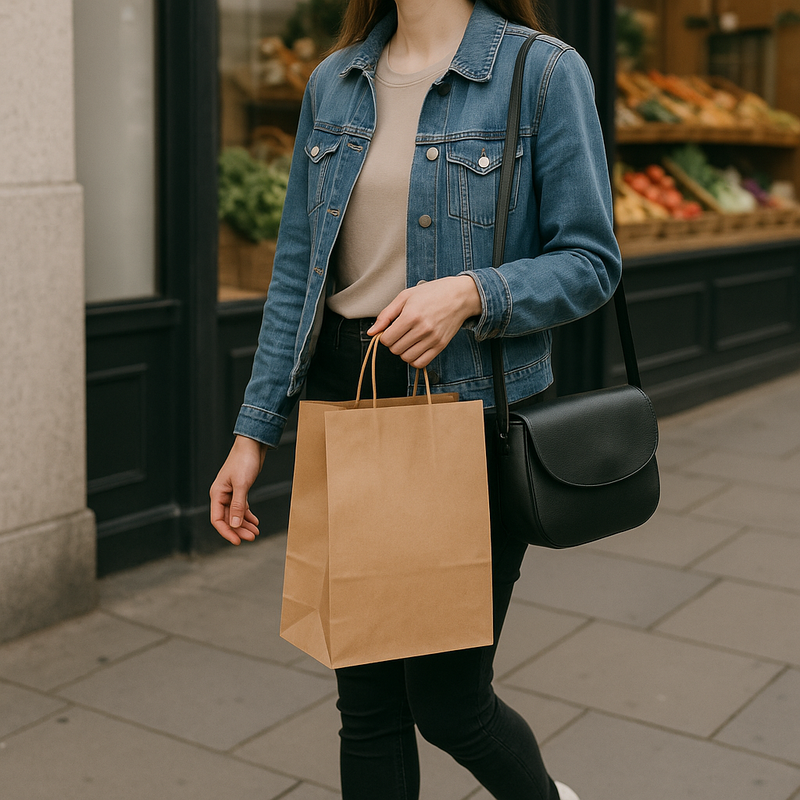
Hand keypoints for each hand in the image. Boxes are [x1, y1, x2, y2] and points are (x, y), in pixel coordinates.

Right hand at [209, 435, 267, 544]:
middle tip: (252, 537)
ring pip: (235, 514)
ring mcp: (231, 493)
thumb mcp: (242, 485)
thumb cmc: (244, 461)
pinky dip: (248, 515)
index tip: (238, 541)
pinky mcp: (240, 489)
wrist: (252, 445)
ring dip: (244, 524)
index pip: (217, 519)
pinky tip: (255, 521)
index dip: (227, 532)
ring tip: (256, 532)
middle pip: (227, 518)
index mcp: (217, 494)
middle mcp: (222, 495)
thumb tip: (233, 524)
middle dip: (239, 529)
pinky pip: (241, 507)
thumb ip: (238, 505)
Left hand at [367, 275, 481, 367]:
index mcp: (411, 315)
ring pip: (407, 358)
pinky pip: (421, 363)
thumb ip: (386, 315)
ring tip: (407, 340)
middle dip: (393, 343)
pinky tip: (415, 348)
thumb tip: (371, 332)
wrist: (459, 296)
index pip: (387, 339)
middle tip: (399, 333)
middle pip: (395, 350)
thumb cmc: (432, 293)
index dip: (384, 336)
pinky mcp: (441, 346)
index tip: (390, 330)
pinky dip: (414, 359)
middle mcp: (422, 329)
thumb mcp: (405, 297)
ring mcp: (433, 339)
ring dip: (403, 352)